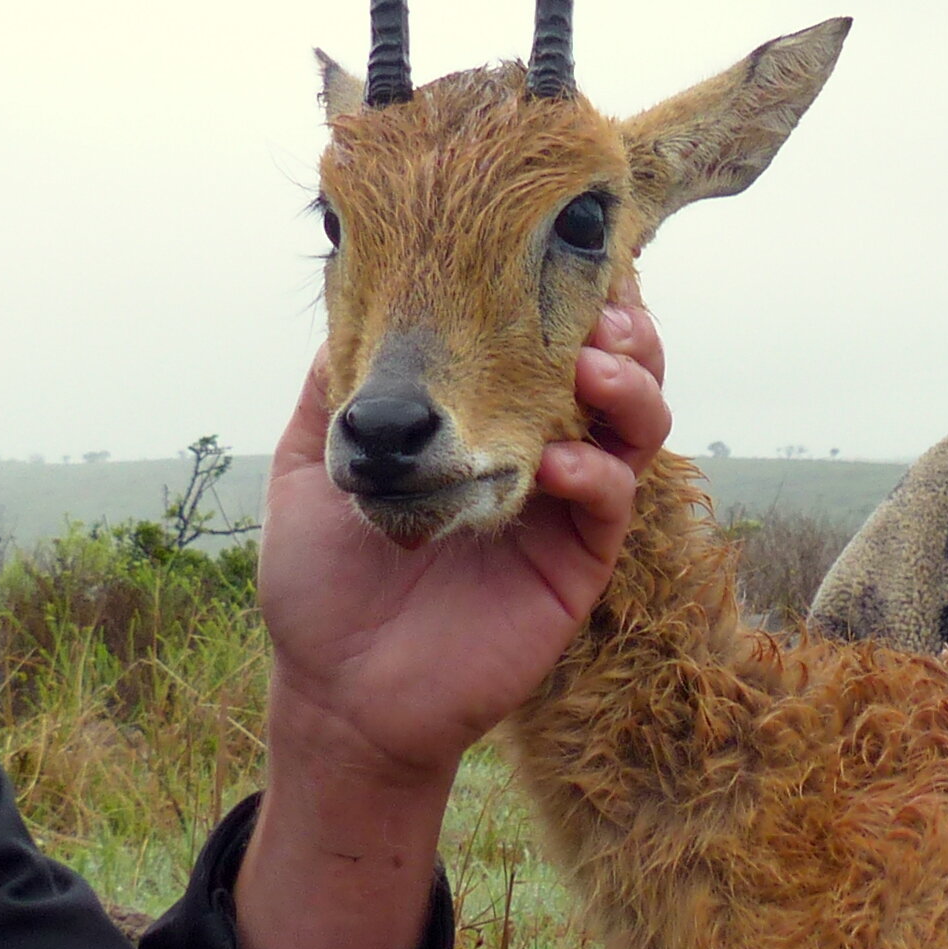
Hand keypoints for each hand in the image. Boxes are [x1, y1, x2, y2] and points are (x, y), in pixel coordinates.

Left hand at [237, 290, 669, 948]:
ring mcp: (561, 510)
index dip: (571, 297)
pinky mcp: (575, 566)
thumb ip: (339, 386)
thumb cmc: (320, 583)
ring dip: (631, 388)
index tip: (568, 256)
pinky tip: (562, 467)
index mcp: (482, 422)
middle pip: (615, 374)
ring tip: (596, 370)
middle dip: (625, 332)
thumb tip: (352, 295)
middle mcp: (535, 454)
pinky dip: (599, 474)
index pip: (545, 344)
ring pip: (636, 430)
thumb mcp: (311, 461)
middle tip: (606, 311)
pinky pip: (613, 504)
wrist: (335, 692)